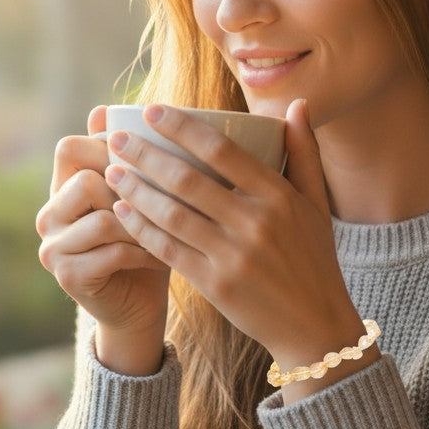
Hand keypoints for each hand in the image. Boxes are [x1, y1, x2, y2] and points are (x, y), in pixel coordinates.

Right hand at [35, 105, 169, 373]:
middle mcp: (50, 214)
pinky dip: (144, 251)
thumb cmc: (148, 240)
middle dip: (129, 188)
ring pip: (101, 216)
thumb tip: (103, 108)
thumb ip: (130, 157)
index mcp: (63, 187)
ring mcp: (53, 246)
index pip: (69, 147)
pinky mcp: (68, 276)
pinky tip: (165, 256)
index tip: (145, 159)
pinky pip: (111, 251)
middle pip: (84, 178)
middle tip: (163, 201)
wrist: (140, 305)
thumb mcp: (142, 194)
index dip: (107, 147)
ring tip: (171, 230)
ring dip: (143, 223)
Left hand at [105, 99, 369, 377]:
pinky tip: (123, 212)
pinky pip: (169, 250)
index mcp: (279, 196)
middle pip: (188, 180)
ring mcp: (234, 256)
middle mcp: (255, 223)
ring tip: (112, 172)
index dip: (182, 128)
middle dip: (145, 156)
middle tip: (116, 140)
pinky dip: (142, 229)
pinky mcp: (215, 285)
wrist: (313, 324)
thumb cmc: (313, 258)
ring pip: (172, 215)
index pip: (222, 150)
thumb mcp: (316, 203)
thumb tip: (298, 103)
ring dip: (136, 190)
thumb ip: (304, 151)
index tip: (152, 112)